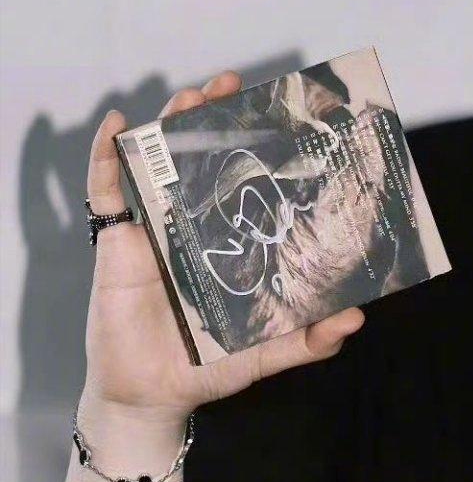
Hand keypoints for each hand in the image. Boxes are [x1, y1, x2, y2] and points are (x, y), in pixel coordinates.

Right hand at [83, 70, 365, 418]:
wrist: (152, 397)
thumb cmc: (208, 370)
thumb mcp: (268, 353)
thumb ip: (310, 339)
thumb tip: (357, 319)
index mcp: (230, 242)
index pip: (244, 183)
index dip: (257, 147)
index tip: (279, 111)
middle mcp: (194, 227)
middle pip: (201, 160)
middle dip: (214, 118)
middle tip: (231, 84)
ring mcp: (155, 230)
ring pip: (158, 163)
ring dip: (170, 124)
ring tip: (190, 95)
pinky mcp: (118, 242)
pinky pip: (106, 190)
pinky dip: (107, 155)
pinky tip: (118, 125)